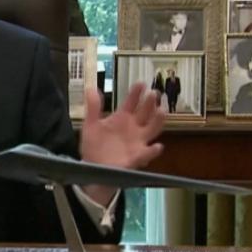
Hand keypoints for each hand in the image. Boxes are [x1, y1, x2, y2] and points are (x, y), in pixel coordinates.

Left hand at [80, 83, 164, 204]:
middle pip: (145, 113)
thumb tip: (91, 88)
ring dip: (158, 121)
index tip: (141, 83)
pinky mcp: (137, 157)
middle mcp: (133, 128)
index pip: (132, 102)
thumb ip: (92, 108)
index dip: (136, 93)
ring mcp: (137, 142)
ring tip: (161, 111)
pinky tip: (156, 146)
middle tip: (154, 93)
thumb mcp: (90, 126)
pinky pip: (148, 153)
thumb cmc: (94, 146)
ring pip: (152, 129)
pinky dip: (153, 150)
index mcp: (122, 119)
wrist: (92, 168)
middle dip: (150, 103)